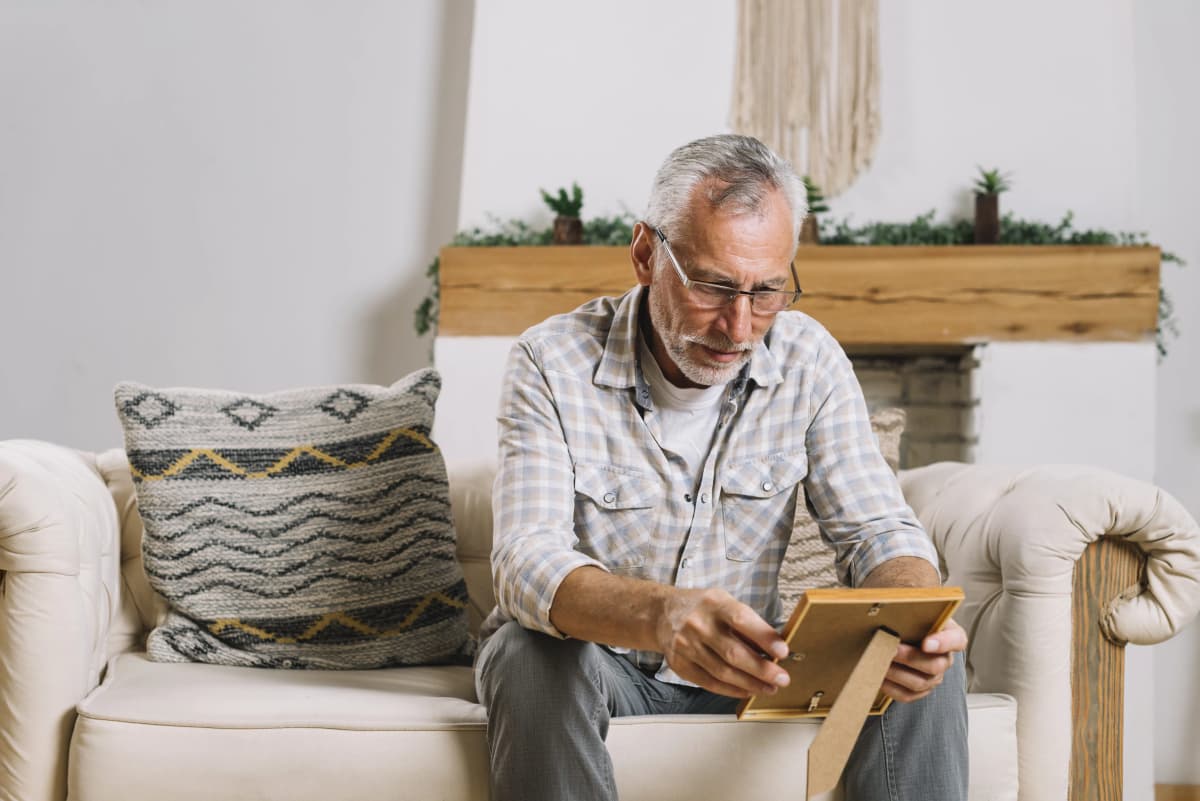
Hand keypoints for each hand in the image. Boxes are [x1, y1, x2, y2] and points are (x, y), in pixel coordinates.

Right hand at [656, 587, 791, 698]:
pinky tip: (747, 690)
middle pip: (733, 653)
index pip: (741, 620)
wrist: (662, 614)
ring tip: (770, 687)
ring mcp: (686, 646)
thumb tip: (774, 648)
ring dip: (750, 684)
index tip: (783, 651)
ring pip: (723, 672)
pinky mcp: (680, 665)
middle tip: (782, 678)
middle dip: (762, 669)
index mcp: (713, 603)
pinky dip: (732, 690)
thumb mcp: (725, 603)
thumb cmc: (702, 608)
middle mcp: (698, 624)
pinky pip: (709, 683)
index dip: (764, 637)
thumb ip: (747, 623)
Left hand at [881, 617, 967, 702]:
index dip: (943, 643)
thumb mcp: (917, 610)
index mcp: (951, 636)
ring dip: (897, 673)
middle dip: (910, 658)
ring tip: (880, 662)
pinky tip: (879, 676)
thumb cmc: (913, 620)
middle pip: (935, 666)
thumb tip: (889, 606)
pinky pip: (908, 695)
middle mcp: (945, 659)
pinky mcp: (920, 690)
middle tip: (891, 649)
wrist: (904, 631)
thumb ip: (911, 610)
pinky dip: (891, 687)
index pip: (957, 640)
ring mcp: (934, 677)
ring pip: (920, 682)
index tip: (926, 643)